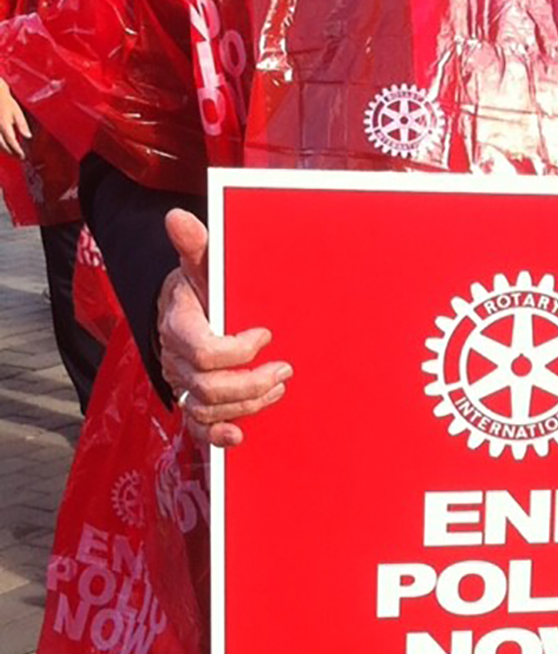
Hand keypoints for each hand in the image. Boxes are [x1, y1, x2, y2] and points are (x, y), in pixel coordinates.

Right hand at [0, 79, 30, 156]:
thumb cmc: (7, 103)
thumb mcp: (17, 112)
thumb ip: (22, 125)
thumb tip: (28, 137)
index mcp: (4, 123)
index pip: (11, 141)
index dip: (17, 150)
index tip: (22, 156)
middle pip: (2, 145)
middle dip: (11, 153)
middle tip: (19, 157)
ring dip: (4, 151)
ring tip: (12, 154)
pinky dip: (0, 145)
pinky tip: (5, 148)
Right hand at [157, 208, 291, 448]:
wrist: (189, 310)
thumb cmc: (202, 286)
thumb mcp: (201, 264)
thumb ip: (195, 245)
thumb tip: (177, 216)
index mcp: (178, 326)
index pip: (203, 352)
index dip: (237, 350)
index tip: (265, 334)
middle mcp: (176, 360)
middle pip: (209, 386)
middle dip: (252, 382)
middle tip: (286, 369)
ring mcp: (183, 384)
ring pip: (208, 409)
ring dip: (248, 403)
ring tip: (278, 388)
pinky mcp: (193, 403)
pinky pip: (198, 429)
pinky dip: (219, 436)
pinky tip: (241, 435)